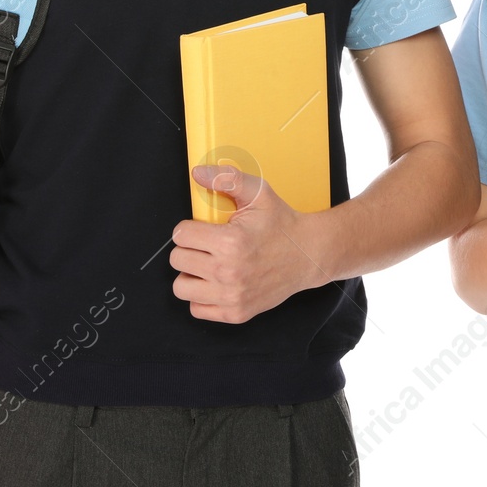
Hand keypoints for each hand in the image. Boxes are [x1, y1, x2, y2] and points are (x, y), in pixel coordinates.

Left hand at [170, 165, 325, 322]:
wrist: (308, 255)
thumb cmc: (282, 224)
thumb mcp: (259, 193)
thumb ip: (227, 179)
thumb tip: (198, 173)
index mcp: (230, 242)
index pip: (180, 235)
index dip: (189, 228)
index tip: (202, 228)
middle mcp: (228, 273)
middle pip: (177, 260)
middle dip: (189, 248)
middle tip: (207, 245)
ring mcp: (232, 296)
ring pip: (181, 287)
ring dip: (191, 274)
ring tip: (208, 264)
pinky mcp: (236, 313)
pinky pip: (197, 309)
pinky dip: (202, 296)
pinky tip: (216, 282)